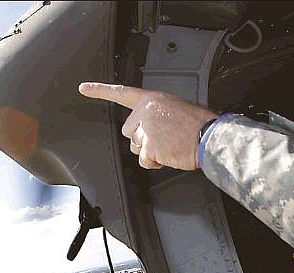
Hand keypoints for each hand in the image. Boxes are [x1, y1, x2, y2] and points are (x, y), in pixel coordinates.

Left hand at [78, 82, 217, 170]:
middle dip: (142, 140)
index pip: (121, 93)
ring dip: (150, 152)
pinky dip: (155, 163)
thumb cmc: (197, 125)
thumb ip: (154, 116)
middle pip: (128, 132)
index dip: (100, 91)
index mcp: (152, 99)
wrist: (209, 136)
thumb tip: (145, 131)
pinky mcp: (149, 147)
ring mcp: (146, 129)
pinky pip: (144, 161)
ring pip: (135, 148)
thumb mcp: (174, 109)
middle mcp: (146, 111)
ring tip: (169, 145)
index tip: (84, 88)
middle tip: (164, 138)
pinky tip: (169, 154)